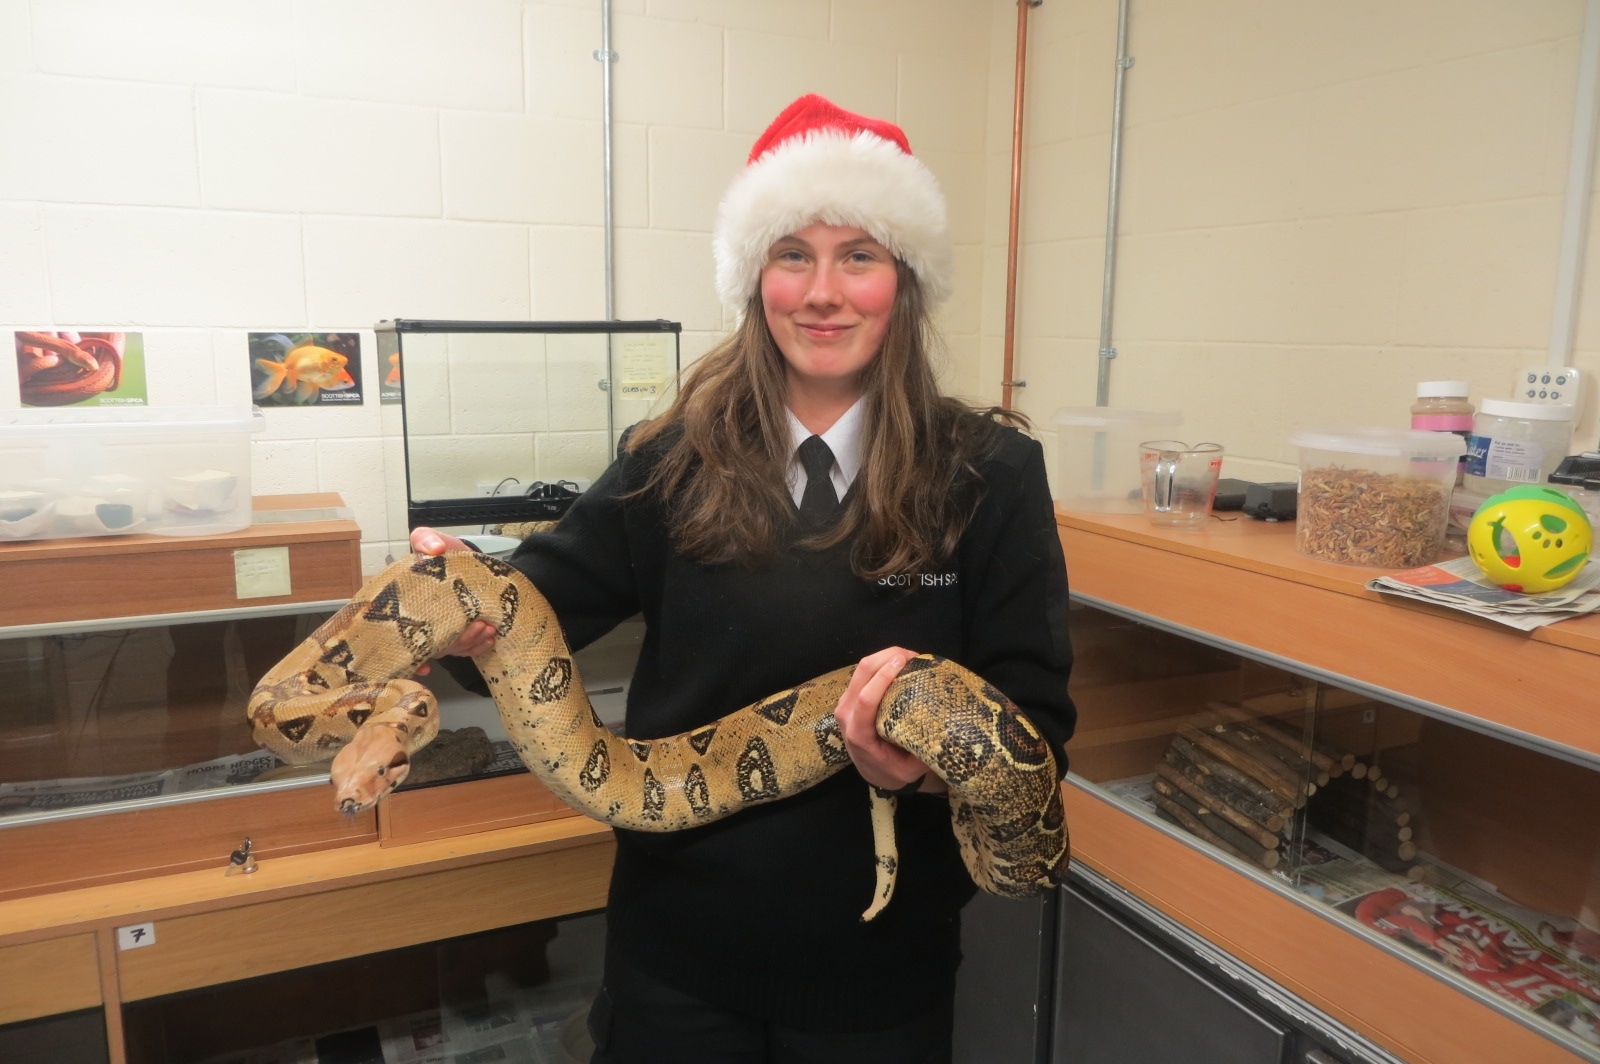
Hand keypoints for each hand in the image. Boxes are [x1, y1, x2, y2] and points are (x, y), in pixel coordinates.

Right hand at [408, 526, 497, 672]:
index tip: (425, 662)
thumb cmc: (451, 558)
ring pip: (449, 650)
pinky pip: (464, 651)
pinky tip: (488, 638)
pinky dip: (478, 646)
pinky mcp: (456, 639)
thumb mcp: (437, 542)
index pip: (394, 633)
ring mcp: (438, 633)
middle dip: (455, 641)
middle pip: (428, 646)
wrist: (480, 569)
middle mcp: (417, 622)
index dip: (407, 652)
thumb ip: (427, 539)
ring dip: (470, 642)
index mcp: (404, 603)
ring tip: (488, 628)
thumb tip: (434, 549)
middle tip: (477, 626)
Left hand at [833, 647, 944, 793]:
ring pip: (860, 669)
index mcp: (859, 735)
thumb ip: (921, 749)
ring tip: (910, 657)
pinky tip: (899, 663)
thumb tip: (942, 725)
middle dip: (886, 658)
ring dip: (884, 657)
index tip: (904, 662)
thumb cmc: (894, 770)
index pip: (866, 700)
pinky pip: (862, 673)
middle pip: (861, 675)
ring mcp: (845, 705)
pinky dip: (880, 663)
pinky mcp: (849, 698)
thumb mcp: (911, 768)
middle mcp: (847, 717)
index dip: (883, 677)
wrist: (873, 772)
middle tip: (913, 656)